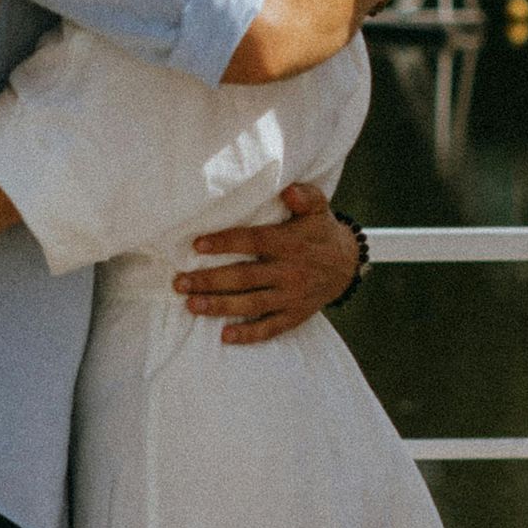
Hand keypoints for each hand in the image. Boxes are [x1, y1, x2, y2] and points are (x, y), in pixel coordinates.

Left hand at [176, 182, 359, 344]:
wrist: (347, 264)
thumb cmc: (321, 231)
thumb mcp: (319, 208)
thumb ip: (305, 196)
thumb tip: (288, 191)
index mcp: (290, 243)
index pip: (253, 242)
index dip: (225, 243)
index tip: (198, 245)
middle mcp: (289, 272)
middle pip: (245, 277)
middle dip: (210, 280)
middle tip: (180, 282)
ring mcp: (291, 296)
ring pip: (252, 304)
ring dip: (220, 306)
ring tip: (192, 305)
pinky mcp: (294, 315)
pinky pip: (271, 328)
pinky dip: (249, 334)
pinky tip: (225, 336)